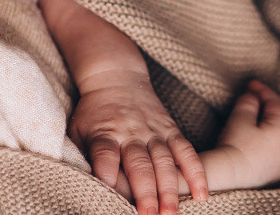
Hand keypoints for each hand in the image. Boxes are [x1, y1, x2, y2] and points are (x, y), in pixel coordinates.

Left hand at [69, 68, 207, 214]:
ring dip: (169, 188)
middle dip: (145, 191)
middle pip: (138, 163)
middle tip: (148, 214)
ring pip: (164, 161)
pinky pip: (186, 151)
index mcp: (104, 134)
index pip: (105, 155)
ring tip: (171, 212)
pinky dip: (196, 172)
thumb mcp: (78, 129)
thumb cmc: (94, 112)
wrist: (116, 78)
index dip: (106, 173)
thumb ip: (82, 156)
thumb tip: (80, 184)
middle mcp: (130, 133)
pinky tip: (201, 193)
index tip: (108, 190)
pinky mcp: (171, 129)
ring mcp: (153, 132)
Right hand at [202, 81, 279, 191]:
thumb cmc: (233, 146)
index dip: (264, 92)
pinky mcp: (278, 172)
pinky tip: (258, 136)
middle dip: (267, 107)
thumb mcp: (239, 119)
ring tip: (255, 114)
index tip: (252, 84)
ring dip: (269, 123)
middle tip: (253, 96)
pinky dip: (270, 139)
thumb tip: (254, 97)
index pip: (277, 105)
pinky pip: (278, 149)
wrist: (228, 175)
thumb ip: (249, 103)